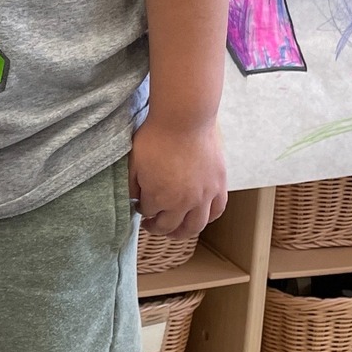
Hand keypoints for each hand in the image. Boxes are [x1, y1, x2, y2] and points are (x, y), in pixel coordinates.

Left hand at [129, 117, 227, 236]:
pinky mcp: (219, 185)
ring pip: (195, 226)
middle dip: (158, 228)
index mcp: (159, 198)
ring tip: (176, 232)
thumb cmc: (156, 137)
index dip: (142, 209)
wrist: (185, 118)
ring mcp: (204, 196)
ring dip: (183, 233)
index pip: (148, 213)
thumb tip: (134, 200)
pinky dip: (208, 217)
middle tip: (153, 225)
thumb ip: (132, 186)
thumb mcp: (134, 162)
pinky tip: (201, 216)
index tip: (141, 204)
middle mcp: (183, 203)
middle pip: (170, 226)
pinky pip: (217, 210)